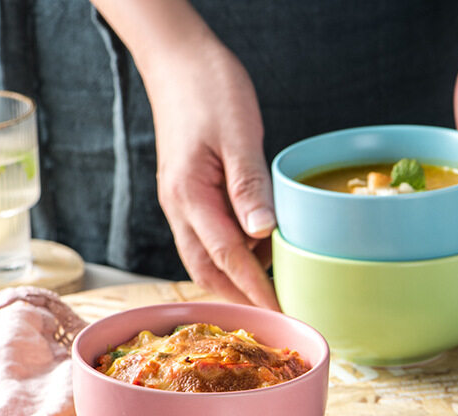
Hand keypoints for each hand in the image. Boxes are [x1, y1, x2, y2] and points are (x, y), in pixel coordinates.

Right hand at [140, 29, 278, 306]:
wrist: (177, 61)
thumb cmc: (208, 89)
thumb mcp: (238, 134)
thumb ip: (249, 187)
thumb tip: (262, 234)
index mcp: (190, 195)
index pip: (226, 257)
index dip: (255, 289)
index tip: (280, 312)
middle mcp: (180, 207)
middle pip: (208, 270)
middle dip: (240, 297)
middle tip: (275, 313)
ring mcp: (181, 203)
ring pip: (206, 258)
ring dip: (235, 279)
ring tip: (271, 286)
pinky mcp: (190, 196)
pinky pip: (209, 238)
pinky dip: (232, 255)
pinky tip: (258, 251)